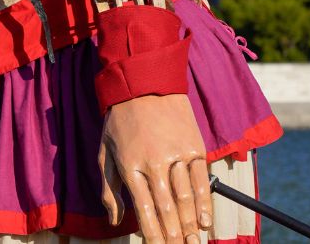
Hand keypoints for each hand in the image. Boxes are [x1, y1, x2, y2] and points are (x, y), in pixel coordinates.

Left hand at [98, 94, 212, 243]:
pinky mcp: (194, 147)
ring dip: (190, 225)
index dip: (152, 233)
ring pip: (185, 198)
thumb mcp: (104, 151)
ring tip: (192, 243)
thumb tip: (114, 220)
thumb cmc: (120, 120)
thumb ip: (109, 188)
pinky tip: (205, 222)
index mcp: (129, 165)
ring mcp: (176, 155)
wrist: (144, 82)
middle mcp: (154, 163)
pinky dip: (205, 203)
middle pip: (167, 209)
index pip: (143, 209)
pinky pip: (201, 181)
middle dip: (173, 236)